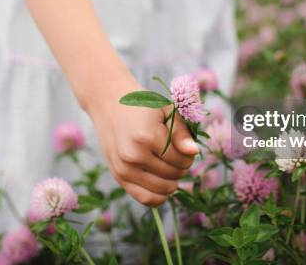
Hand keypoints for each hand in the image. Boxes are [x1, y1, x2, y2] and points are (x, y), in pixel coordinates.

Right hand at [86, 76, 198, 206]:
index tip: (183, 145)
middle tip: (175, 153)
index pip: (182, 159)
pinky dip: (160, 195)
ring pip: (164, 189)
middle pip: (174, 174)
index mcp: (147, 136)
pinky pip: (146, 199)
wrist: (110, 105)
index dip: (189, 154)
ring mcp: (124, 169)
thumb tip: (194, 152)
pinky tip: (162, 182)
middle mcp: (134, 155)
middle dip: (181, 166)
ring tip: (168, 164)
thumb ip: (181, 133)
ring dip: (172, 180)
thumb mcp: (165, 111)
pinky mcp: (119, 178)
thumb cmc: (142, 107)